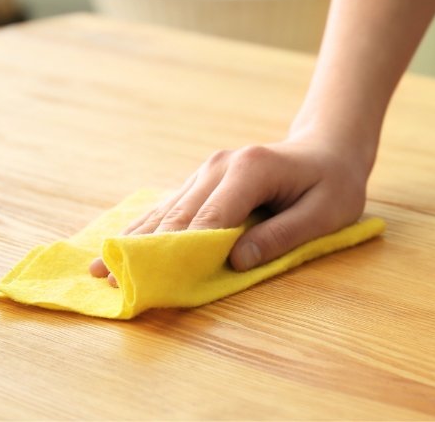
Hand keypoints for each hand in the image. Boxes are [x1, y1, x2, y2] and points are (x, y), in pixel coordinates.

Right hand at [89, 137, 369, 285]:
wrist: (328, 149)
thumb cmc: (334, 184)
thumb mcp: (326, 213)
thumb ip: (282, 236)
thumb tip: (235, 262)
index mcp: (250, 170)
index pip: (210, 219)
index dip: (181, 253)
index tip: (153, 281)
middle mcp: (219, 166)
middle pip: (178, 216)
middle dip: (145, 252)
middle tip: (113, 285)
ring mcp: (207, 170)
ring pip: (165, 210)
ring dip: (134, 242)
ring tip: (100, 272)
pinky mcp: (203, 179)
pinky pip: (169, 206)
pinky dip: (144, 229)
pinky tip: (117, 247)